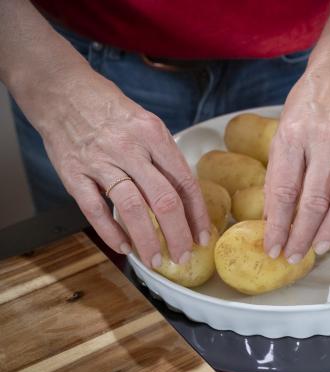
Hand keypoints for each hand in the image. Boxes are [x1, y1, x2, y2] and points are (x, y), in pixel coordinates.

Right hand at [20, 67, 209, 267]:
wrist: (61, 90)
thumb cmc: (110, 109)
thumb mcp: (146, 124)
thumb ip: (163, 158)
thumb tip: (185, 196)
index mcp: (154, 135)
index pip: (184, 182)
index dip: (198, 214)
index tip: (204, 235)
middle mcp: (129, 147)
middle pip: (163, 199)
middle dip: (178, 234)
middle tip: (183, 256)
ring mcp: (100, 161)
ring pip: (131, 208)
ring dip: (147, 240)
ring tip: (156, 260)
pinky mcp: (73, 172)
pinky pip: (94, 209)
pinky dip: (110, 232)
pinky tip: (124, 246)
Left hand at [263, 59, 329, 261]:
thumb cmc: (307, 104)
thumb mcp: (282, 132)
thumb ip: (280, 172)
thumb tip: (274, 215)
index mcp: (292, 136)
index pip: (283, 191)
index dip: (278, 225)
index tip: (273, 247)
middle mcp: (322, 138)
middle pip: (313, 198)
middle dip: (302, 233)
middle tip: (295, 255)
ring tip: (322, 247)